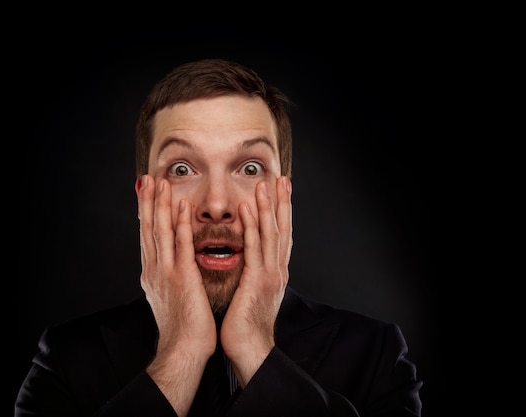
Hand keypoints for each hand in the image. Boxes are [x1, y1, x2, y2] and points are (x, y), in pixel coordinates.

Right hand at [137, 175, 215, 414]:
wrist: (182, 351)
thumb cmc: (182, 328)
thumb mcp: (171, 298)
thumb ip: (169, 278)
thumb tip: (170, 267)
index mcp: (153, 274)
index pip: (148, 237)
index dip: (146, 214)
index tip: (147, 194)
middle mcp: (155, 270)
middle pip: (148, 229)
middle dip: (148, 202)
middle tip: (147, 178)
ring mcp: (166, 273)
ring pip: (160, 232)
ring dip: (160, 205)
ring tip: (160, 183)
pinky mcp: (181, 277)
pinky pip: (181, 245)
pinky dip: (179, 224)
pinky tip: (181, 206)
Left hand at [220, 176, 292, 386]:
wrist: (250, 349)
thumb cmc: (246, 325)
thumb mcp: (253, 294)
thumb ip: (253, 275)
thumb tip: (250, 263)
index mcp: (274, 272)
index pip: (280, 236)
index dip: (281, 213)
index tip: (281, 192)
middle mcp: (276, 270)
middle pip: (282, 229)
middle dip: (282, 202)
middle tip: (283, 178)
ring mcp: (269, 274)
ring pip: (271, 233)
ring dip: (268, 206)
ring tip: (265, 183)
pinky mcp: (257, 281)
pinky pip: (254, 248)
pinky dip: (252, 226)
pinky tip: (248, 208)